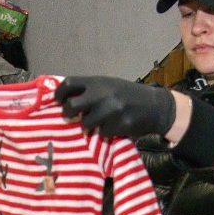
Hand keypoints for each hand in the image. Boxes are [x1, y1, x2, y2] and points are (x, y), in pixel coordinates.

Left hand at [54, 76, 175, 138]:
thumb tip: (64, 100)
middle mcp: (103, 94)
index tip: (58, 101)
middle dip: (68, 113)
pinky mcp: (119, 125)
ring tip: (98, 121)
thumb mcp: (108, 86)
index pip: (69, 83)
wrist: (155, 106)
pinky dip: (105, 132)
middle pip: (71, 106)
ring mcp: (111, 110)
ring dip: (89, 125)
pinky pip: (102, 133)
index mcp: (98, 82)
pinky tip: (114, 126)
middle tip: (71, 116)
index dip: (59, 93)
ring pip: (85, 123)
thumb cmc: (128, 95)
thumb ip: (89, 91)